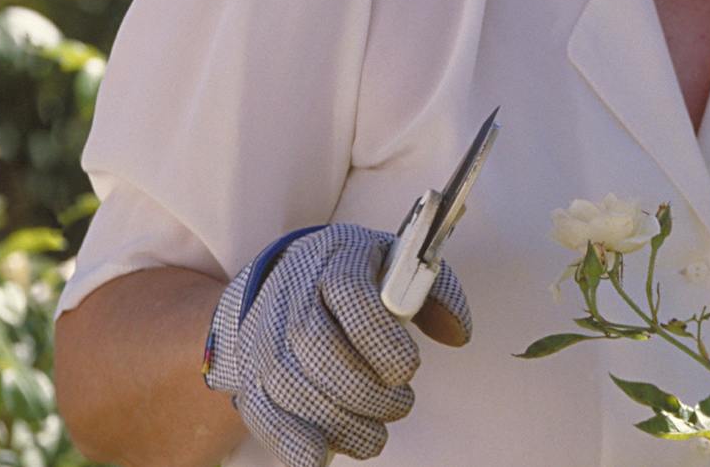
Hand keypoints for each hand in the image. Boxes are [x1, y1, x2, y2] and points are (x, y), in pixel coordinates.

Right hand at [202, 223, 472, 465]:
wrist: (287, 280)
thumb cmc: (359, 277)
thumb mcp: (401, 265)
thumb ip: (437, 294)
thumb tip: (457, 334)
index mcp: (336, 262)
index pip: (351, 294)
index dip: (379, 338)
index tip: (408, 369)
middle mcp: (292, 297)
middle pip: (314, 344)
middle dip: (362, 389)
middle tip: (400, 405)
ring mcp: (265, 337)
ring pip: (288, 383)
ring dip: (336, 422)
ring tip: (375, 437)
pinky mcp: (251, 375)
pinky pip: (260, 412)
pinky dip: (289, 441)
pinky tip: (320, 456)